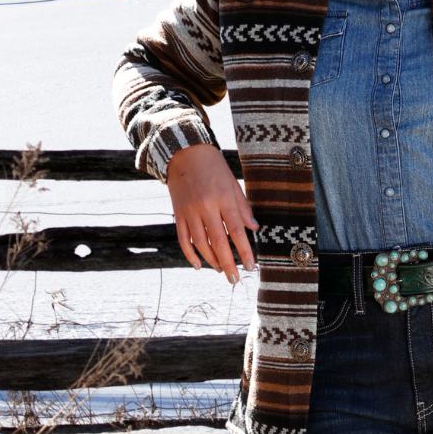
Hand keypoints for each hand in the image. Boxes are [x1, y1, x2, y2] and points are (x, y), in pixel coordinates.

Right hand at [166, 144, 259, 283]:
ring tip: (222, 271)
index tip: (251, 266)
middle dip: (228, 263)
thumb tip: (254, 228)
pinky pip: (184, 240)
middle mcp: (206, 206)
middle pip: (219, 241)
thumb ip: (242, 207)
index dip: (244, 250)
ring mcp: (190, 211)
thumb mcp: (233, 183)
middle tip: (235, 279)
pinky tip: (199, 265)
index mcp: (223, 197)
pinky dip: (190, 255)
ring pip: (200, 244)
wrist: (185, 153)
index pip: (236, 229)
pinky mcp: (178, 214)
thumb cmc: (214, 167)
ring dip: (211, 261)